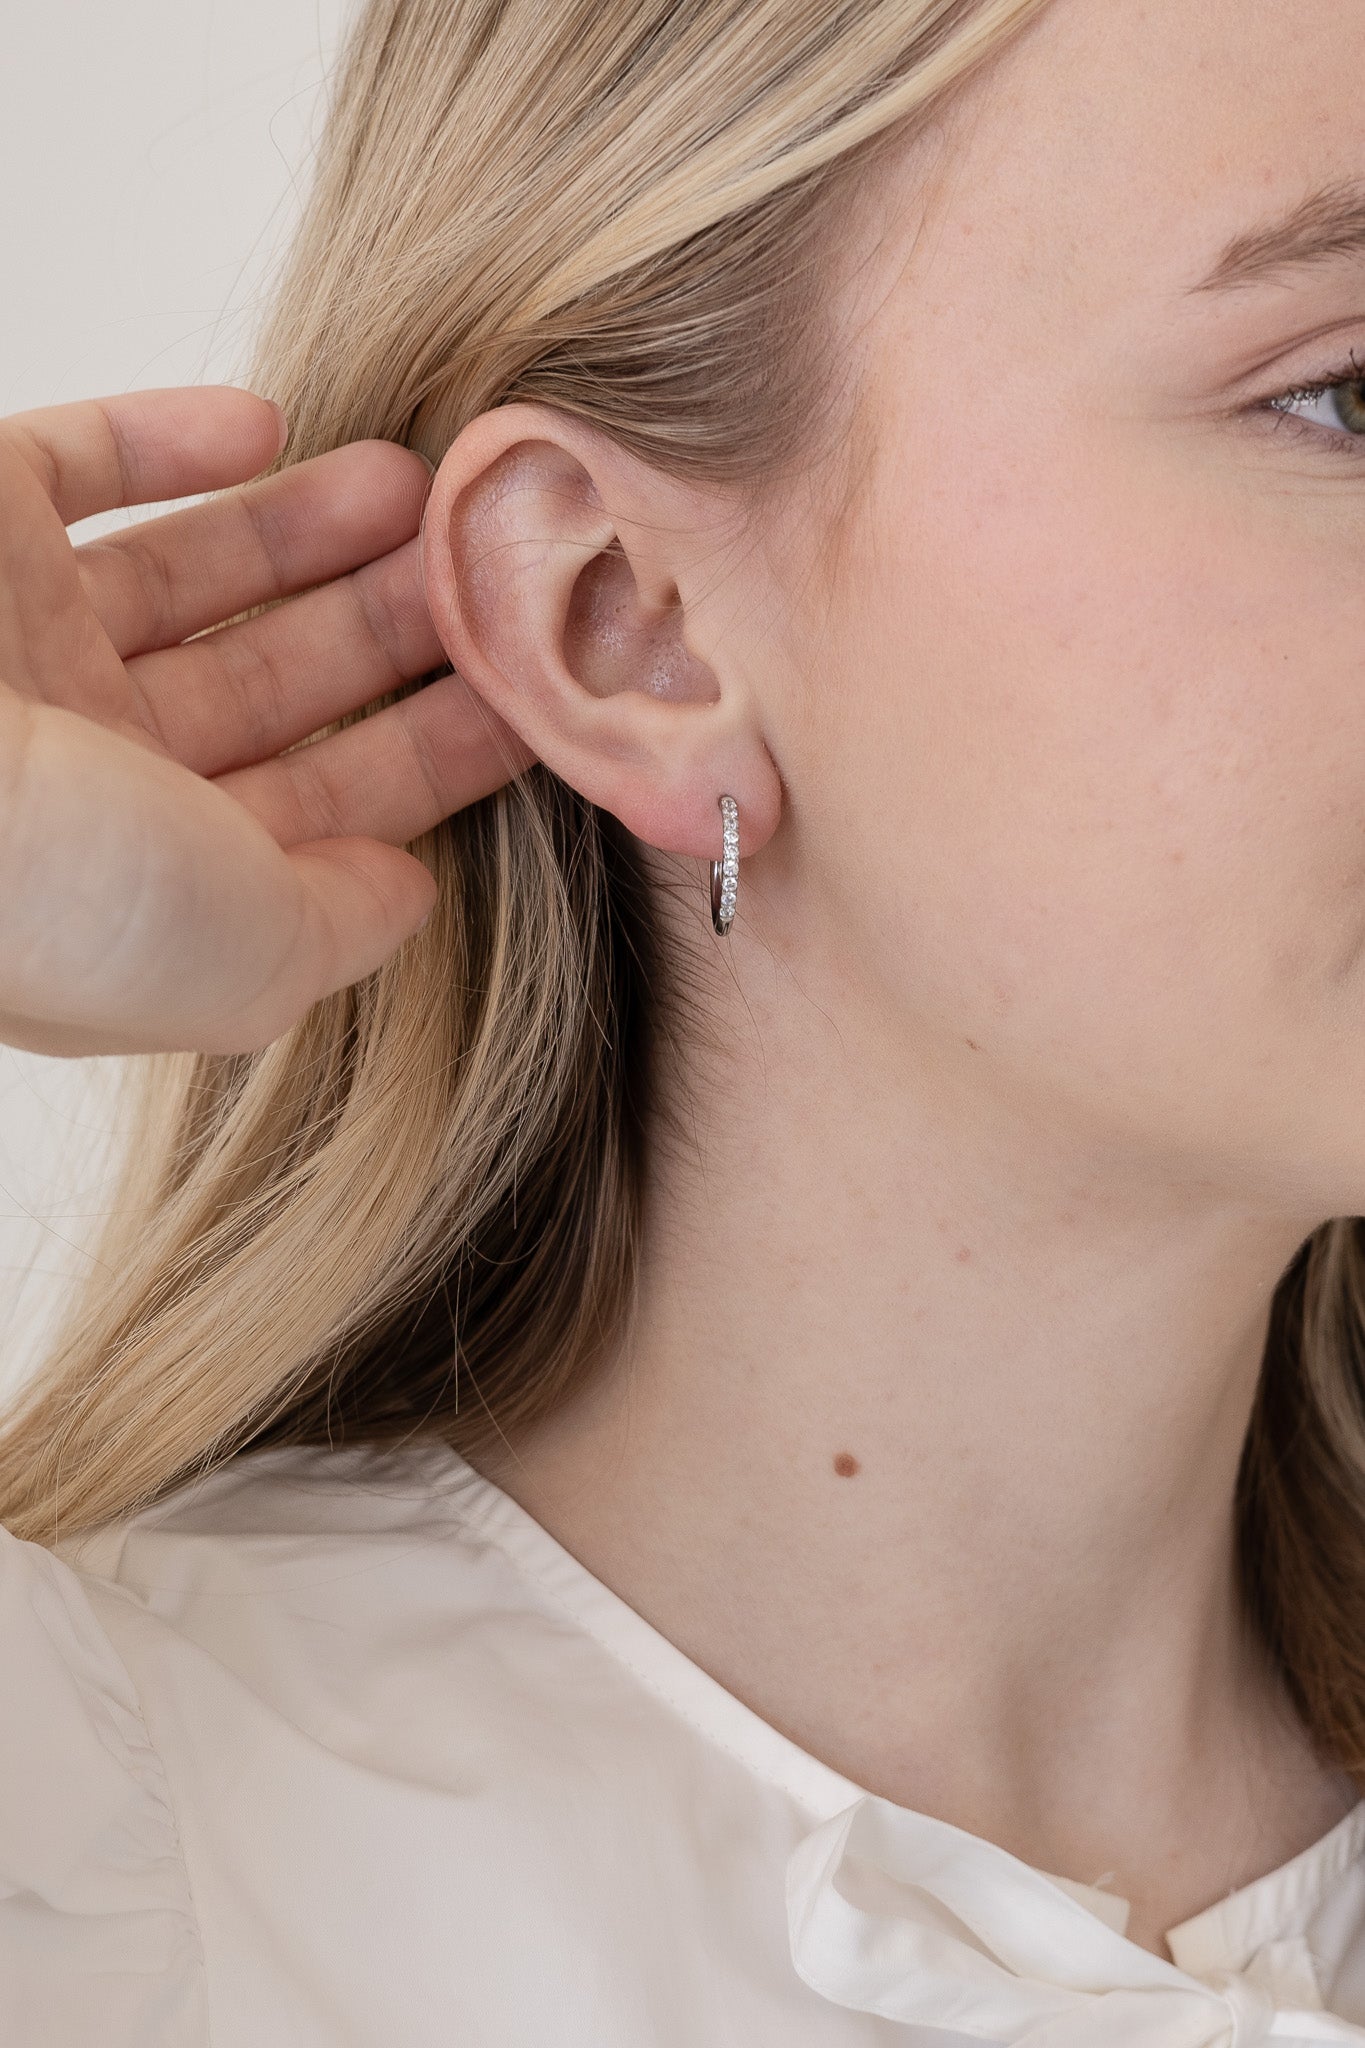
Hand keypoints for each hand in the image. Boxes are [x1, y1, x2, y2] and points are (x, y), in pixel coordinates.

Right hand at [0, 385, 531, 1057]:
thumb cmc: (45, 877)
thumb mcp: (247, 953)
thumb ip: (338, 925)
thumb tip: (407, 893)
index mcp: (144, 885)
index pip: (323, 813)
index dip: (435, 753)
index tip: (533, 688)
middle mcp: (79, 772)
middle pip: (274, 687)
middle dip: (391, 629)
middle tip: (491, 567)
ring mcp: (10, 645)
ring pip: (188, 576)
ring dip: (308, 530)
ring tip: (421, 485)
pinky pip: (73, 467)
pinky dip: (167, 441)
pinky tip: (263, 422)